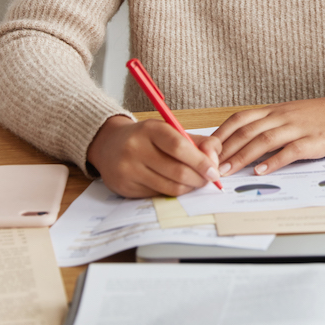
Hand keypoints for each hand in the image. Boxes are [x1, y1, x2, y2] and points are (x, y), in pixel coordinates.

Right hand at [87, 115, 221, 197]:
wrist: (109, 145)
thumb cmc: (147, 137)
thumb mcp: (170, 130)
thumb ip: (197, 142)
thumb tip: (216, 160)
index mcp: (150, 129)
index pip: (179, 147)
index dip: (201, 161)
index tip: (214, 171)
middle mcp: (135, 149)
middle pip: (177, 171)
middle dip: (199, 179)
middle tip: (208, 180)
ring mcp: (128, 170)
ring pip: (169, 187)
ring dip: (189, 188)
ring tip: (195, 182)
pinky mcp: (124, 187)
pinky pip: (158, 195)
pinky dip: (172, 192)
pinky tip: (175, 185)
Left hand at [207, 90, 324, 176]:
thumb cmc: (322, 117)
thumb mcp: (292, 116)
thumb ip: (271, 127)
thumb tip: (243, 145)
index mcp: (276, 110)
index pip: (241, 119)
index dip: (221, 134)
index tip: (206, 150)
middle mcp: (284, 116)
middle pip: (248, 131)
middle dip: (226, 150)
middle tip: (210, 166)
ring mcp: (299, 127)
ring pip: (265, 140)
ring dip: (243, 157)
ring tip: (228, 172)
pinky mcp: (315, 140)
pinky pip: (290, 150)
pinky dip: (273, 161)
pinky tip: (261, 171)